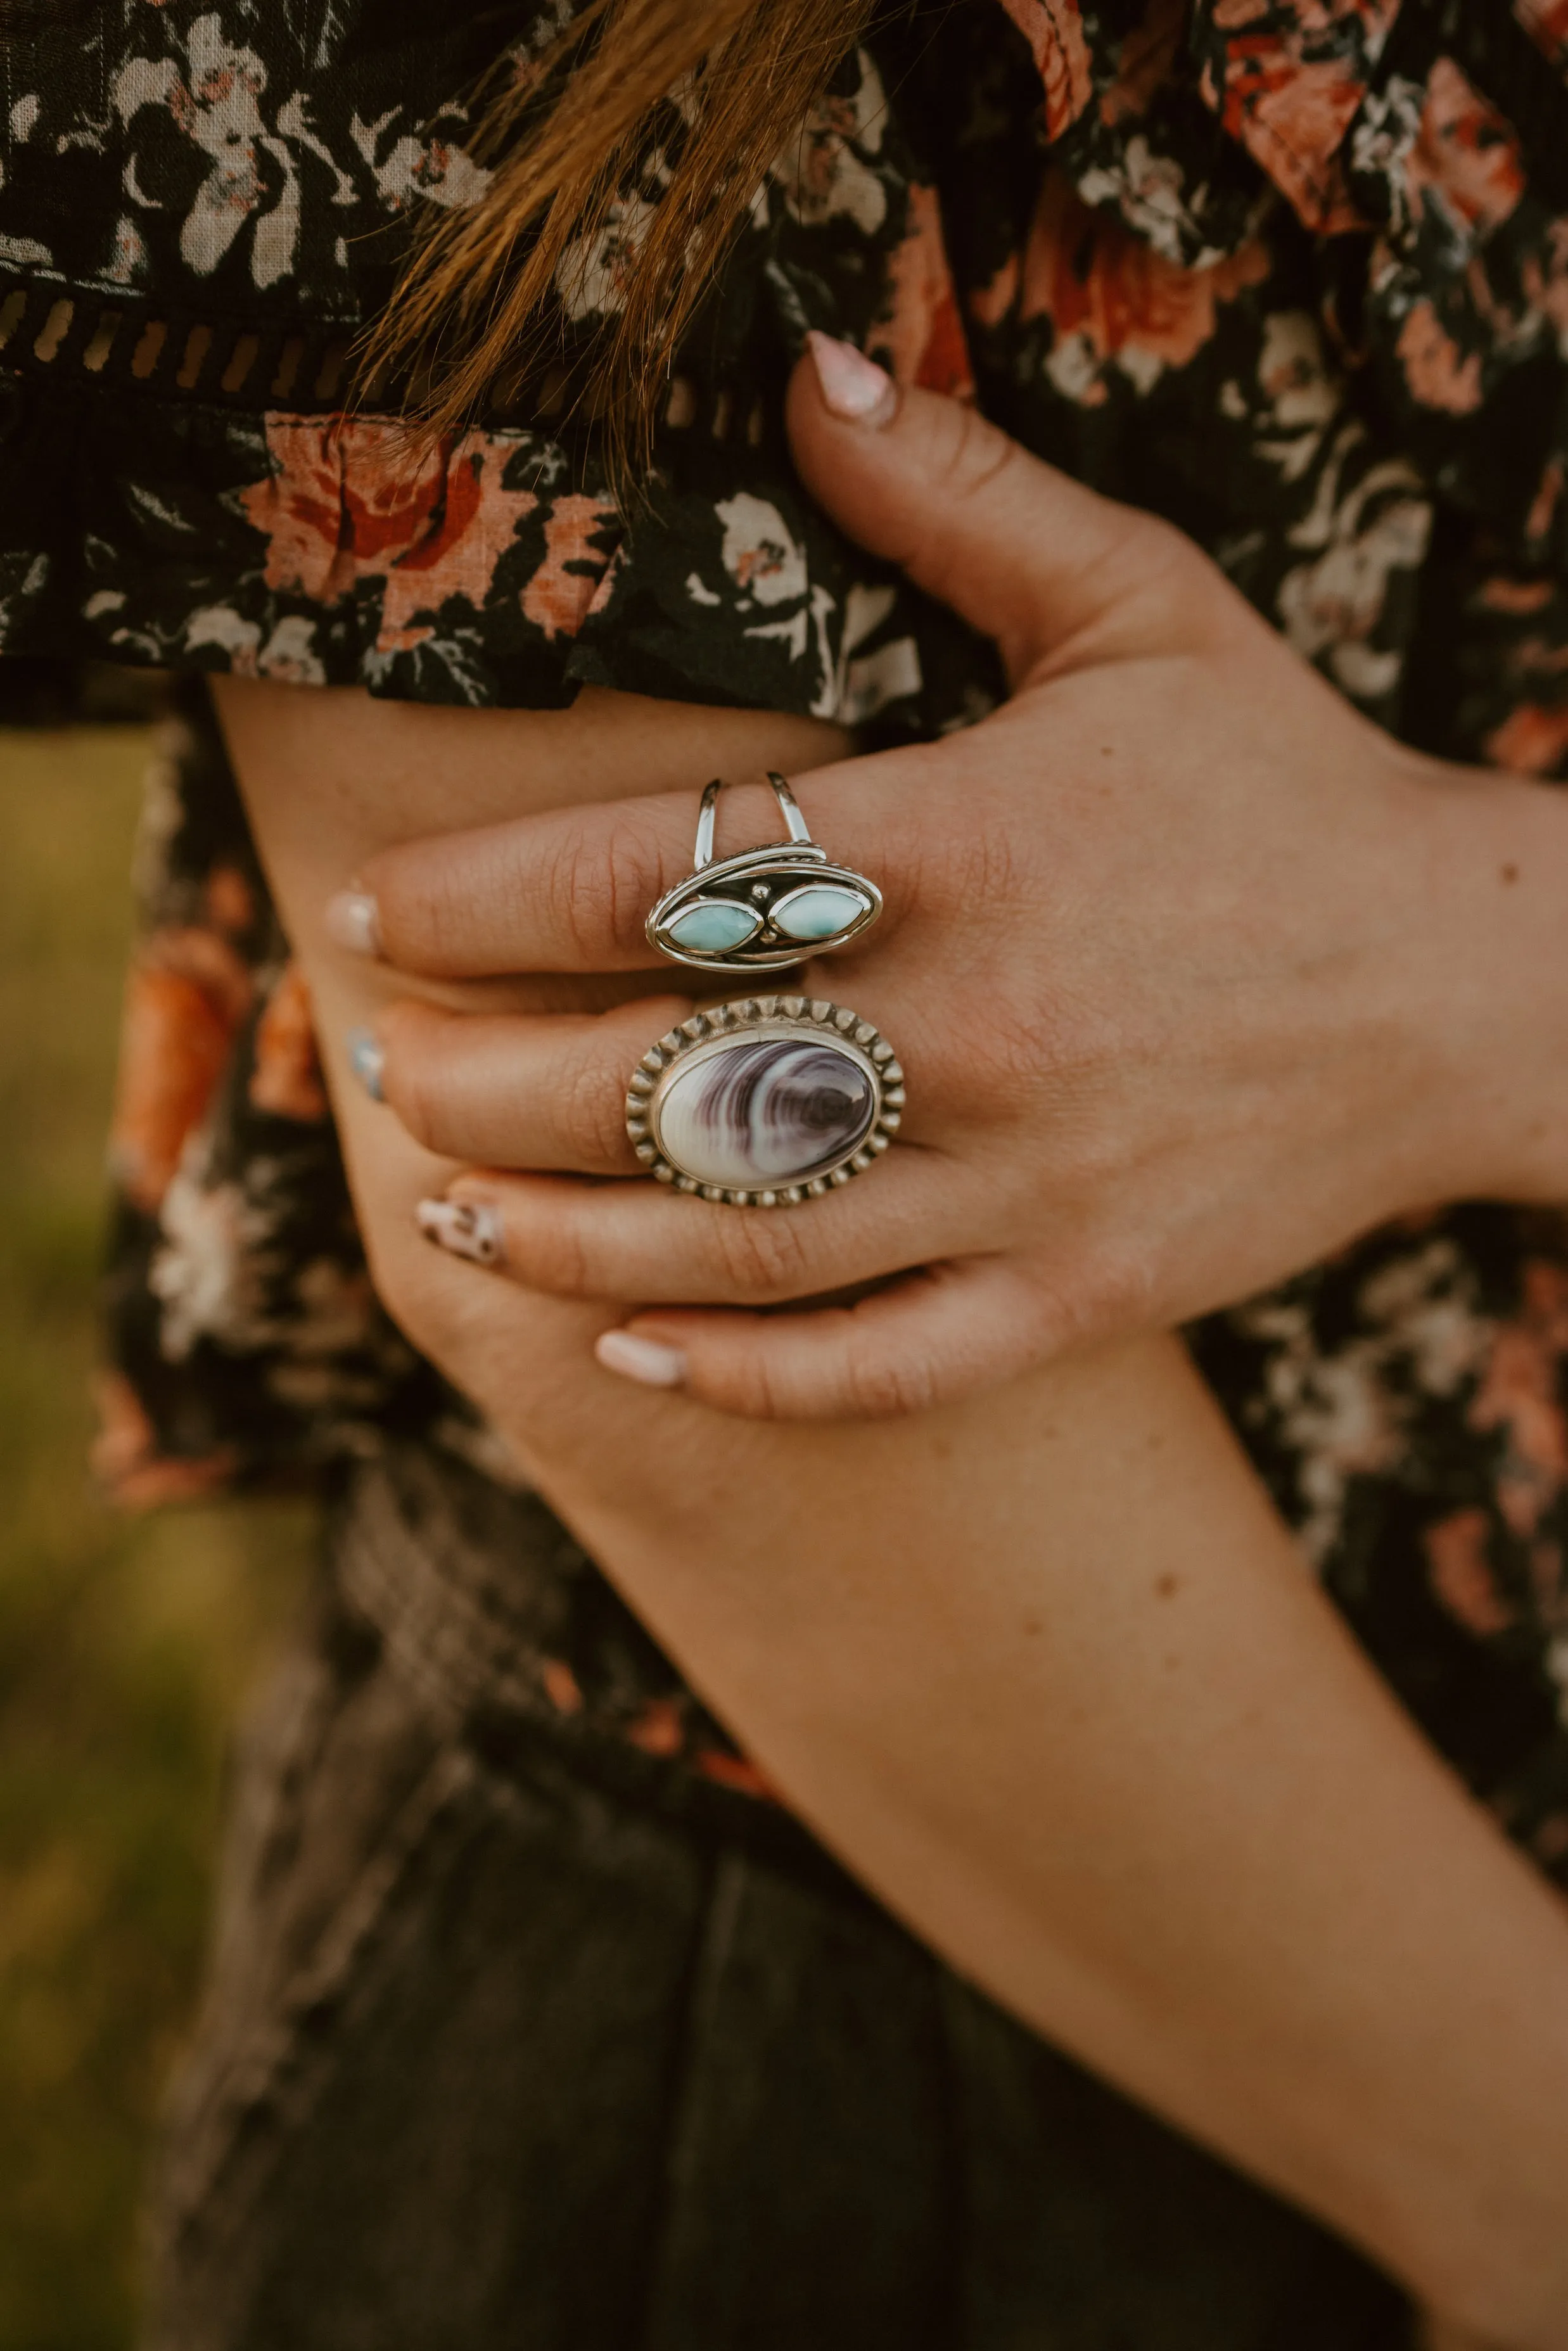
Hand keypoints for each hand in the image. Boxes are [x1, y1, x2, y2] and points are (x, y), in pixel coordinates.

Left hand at [338, 341, 1567, 1418]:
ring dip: (561, 1237)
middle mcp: (977, 1025)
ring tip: (442, 1216)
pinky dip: (749, 1372)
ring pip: (738, 1238)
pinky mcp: (1079, 1292)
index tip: (379, 913)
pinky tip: (635, 1357)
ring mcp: (1029, 1178)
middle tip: (380, 1064)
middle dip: (481, 1078)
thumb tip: (806, 370)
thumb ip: (962, 499)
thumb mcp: (1141, 607)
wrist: (1468, 987)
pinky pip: (883, 1360)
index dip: (481, 897)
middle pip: (656, 1075)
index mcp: (969, 841)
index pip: (656, 876)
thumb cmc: (1284, 788)